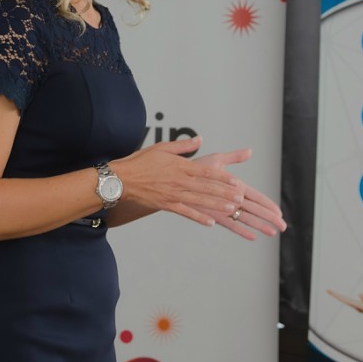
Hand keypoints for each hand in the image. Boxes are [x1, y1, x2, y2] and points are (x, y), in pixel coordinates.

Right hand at [111, 137, 246, 226]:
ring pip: (199, 201)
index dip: (223, 178)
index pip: (206, 172)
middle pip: (206, 187)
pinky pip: (185, 212)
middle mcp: (179, 181)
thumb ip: (184, 146)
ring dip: (216, 205)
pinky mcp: (166, 205)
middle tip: (241, 199)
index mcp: (180, 166)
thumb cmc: (141, 161)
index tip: (236, 182)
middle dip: (225, 193)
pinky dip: (198, 217)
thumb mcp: (163, 147)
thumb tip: (200, 139)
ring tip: (232, 209)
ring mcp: (173, 194)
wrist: (121, 179)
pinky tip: (210, 222)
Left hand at [186, 150, 286, 239]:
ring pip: (246, 219)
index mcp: (236, 186)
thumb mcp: (216, 160)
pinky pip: (231, 224)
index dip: (268, 204)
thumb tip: (250, 151)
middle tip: (283, 226)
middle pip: (256, 210)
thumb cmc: (195, 168)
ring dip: (259, 225)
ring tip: (272, 233)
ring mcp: (225, 208)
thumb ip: (234, 158)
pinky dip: (241, 230)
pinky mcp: (215, 215)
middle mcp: (232, 198)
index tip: (279, 212)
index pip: (257, 197)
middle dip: (269, 217)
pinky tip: (252, 237)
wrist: (177, 180)